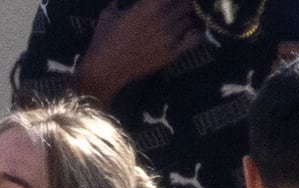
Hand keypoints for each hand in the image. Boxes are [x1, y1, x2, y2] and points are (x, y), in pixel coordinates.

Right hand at [75, 0, 203, 102]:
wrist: (105, 69)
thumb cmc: (104, 40)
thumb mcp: (109, 13)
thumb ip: (121, 2)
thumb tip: (125, 1)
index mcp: (149, 6)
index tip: (168, 2)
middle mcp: (163, 18)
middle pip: (185, 4)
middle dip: (181, 5)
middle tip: (175, 9)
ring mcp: (170, 36)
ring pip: (188, 20)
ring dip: (183, 19)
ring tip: (177, 22)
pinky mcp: (172, 53)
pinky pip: (194, 38)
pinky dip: (195, 33)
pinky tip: (190, 32)